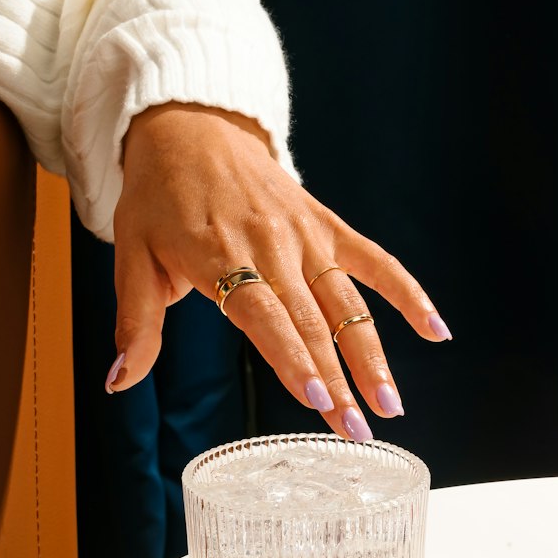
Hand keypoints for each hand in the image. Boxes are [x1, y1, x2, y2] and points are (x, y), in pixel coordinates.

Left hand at [107, 101, 451, 439]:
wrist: (191, 126)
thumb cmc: (158, 197)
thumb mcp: (131, 256)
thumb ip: (137, 323)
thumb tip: (120, 381)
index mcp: (220, 257)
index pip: (265, 318)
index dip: (295, 360)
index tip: (318, 400)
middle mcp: (271, 248)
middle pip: (313, 323)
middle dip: (340, 382)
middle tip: (357, 432)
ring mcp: (305, 236)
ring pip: (348, 304)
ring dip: (373, 356)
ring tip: (392, 406)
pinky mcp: (326, 226)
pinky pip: (375, 262)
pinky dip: (408, 293)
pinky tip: (436, 331)